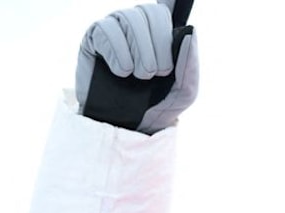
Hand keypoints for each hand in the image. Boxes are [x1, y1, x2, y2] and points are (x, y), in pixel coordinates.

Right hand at [75, 0, 197, 133]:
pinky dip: (118, 53)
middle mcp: (138, 25)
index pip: (167, 6)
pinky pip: (106, 29)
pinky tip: (122, 72)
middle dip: (158, 45)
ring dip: (139, 51)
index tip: (176, 6)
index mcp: (162, 33)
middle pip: (150, 12)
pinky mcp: (94, 38)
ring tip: (139, 76)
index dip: (172, 2)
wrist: (127, 127)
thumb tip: (190, 32)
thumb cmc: (158, 106)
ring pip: (129, 18)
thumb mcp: (184, 91)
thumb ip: (190, 63)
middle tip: (157, 72)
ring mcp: (115, 28)